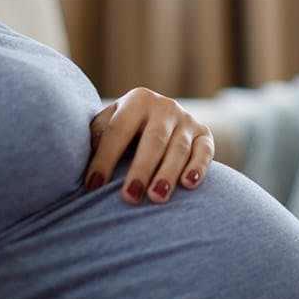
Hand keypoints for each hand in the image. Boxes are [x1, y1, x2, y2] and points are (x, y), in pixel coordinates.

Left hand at [84, 88, 215, 204]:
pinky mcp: (204, 134)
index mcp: (137, 100)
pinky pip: (205, 151)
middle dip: (141, 169)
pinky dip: (198, 167)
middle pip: (153, 139)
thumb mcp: (109, 121)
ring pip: (179, 148)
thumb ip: (98, 132)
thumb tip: (93, 145)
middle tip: (130, 196)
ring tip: (156, 197)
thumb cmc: (125, 128)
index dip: (104, 158)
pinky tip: (188, 184)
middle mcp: (164, 107)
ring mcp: (187, 120)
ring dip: (168, 174)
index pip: (118, 130)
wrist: (157, 116)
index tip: (93, 186)